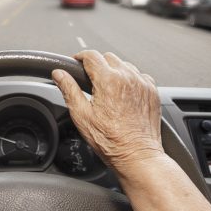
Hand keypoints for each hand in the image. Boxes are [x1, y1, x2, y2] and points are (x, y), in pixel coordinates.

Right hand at [52, 51, 163, 172]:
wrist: (137, 155)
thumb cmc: (110, 140)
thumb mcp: (81, 115)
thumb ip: (68, 89)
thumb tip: (59, 74)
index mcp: (109, 80)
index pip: (91, 55)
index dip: (79, 57)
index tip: (75, 62)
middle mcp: (128, 77)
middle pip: (107, 57)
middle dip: (96, 64)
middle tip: (89, 79)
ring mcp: (143, 83)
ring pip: (124, 65)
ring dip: (113, 70)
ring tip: (106, 88)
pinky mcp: (152, 91)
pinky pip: (139, 75)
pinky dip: (129, 79)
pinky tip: (122, 94)